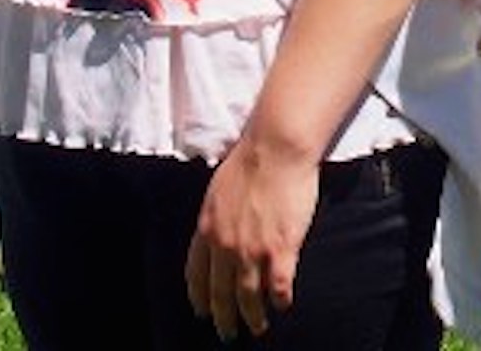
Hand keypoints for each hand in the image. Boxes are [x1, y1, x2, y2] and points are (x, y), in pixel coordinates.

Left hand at [185, 135, 319, 340]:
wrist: (276, 148)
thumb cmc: (250, 160)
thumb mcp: (217, 191)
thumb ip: (215, 216)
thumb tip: (216, 230)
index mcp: (206, 230)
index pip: (196, 275)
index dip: (199, 297)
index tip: (202, 311)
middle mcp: (225, 246)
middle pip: (220, 293)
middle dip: (224, 318)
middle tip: (228, 333)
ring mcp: (253, 250)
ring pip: (248, 296)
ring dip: (253, 317)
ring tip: (258, 328)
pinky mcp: (281, 248)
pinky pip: (279, 285)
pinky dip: (280, 299)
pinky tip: (283, 304)